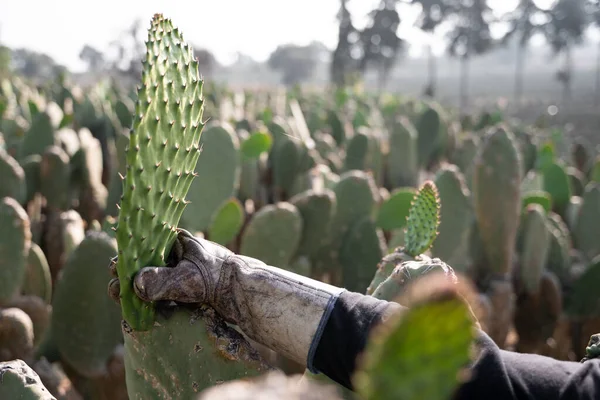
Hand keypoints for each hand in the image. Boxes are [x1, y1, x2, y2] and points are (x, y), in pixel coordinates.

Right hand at [108, 228, 345, 365]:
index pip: (144, 245)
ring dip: (136, 291)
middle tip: (116, 290)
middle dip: (129, 277)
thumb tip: (136, 285)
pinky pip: (159, 294)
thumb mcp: (189, 279)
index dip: (129, 257)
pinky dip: (149, 301)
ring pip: (150, 280)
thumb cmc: (218, 278)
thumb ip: (162, 281)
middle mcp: (175, 254)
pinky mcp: (183, 289)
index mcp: (175, 241)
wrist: (243, 293)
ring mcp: (179, 272)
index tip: (117, 270)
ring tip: (123, 302)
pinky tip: (138, 311)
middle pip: (143, 264)